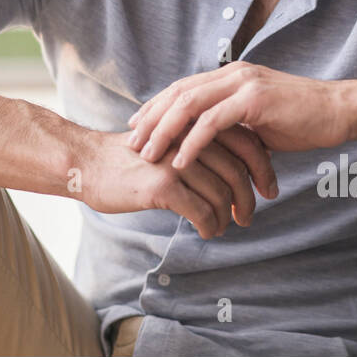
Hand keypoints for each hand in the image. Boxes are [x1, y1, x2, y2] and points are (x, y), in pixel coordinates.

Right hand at [76, 125, 277, 238]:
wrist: (89, 163)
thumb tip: (231, 168)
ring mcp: (176, 161)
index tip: (267, 189)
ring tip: (224, 227)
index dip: (261, 167)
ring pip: (221, 193)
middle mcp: (189, 139)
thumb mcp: (169, 143)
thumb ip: (198, 148)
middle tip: (249, 216)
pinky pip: (200, 211)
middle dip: (249, 197)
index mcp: (194, 125)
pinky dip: (209, 225)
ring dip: (228, 216)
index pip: (244, 142)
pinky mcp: (162, 184)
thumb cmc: (129, 159)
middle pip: (237, 169)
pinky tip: (205, 232)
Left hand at [126, 62, 351, 170]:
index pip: (183, 87)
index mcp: (231, 75)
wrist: (340, 111)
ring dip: (163, 131)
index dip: (156, 106)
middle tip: (131, 143)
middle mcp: (233, 74)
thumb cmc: (302, 119)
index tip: (135, 127)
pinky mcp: (254, 101)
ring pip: (189, 105)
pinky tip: (179, 162)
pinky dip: (192, 143)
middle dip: (150, 119)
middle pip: (178, 93)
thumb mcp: (259, 120)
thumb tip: (211, 147)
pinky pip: (212, 123)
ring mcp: (243, 84)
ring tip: (147, 154)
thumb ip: (233, 125)